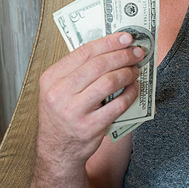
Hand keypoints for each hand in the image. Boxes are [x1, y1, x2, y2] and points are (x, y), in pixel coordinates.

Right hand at [30, 32, 143, 187]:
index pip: (84, 52)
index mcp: (51, 78)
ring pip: (109, 82)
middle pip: (99, 65)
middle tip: (137, 52)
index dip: (108, 42)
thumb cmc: (64, 113)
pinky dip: (131, 93)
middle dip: (123, 55)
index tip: (126, 37)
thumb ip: (80, 69)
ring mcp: (73, 111)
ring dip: (128, 73)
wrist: (57, 150)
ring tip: (135, 70)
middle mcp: (58, 94)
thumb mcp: (60, 89)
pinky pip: (118, 104)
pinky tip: (135, 88)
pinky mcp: (89, 127)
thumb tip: (113, 47)